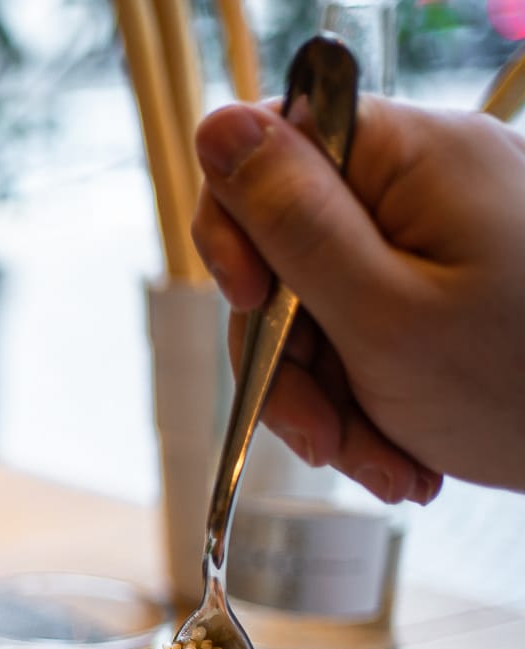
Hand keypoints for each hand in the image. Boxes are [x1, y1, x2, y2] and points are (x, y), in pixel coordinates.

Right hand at [191, 98, 524, 499]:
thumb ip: (290, 222)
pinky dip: (367, 397)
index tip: (252, 307)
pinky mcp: (453, 280)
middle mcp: (430, 177)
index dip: (237, 230)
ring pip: (319, 304)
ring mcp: (444, 230)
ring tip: (378, 462)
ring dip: (329, 397)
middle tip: (322, 435)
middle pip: (288, 247)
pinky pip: (366, 328)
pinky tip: (398, 451)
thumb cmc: (522, 390)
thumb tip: (214, 127)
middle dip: (289, 357)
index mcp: (417, 157)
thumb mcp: (380, 317)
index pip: (272, 145)